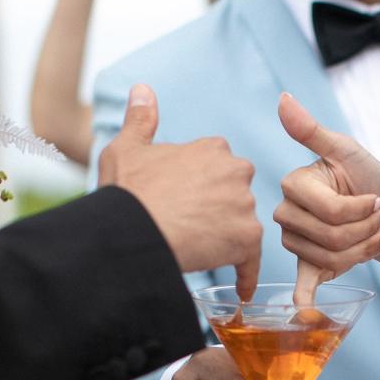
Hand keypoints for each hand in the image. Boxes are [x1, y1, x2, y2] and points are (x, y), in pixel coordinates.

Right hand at [98, 84, 262, 300]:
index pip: (220, 166)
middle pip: (237, 195)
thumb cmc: (128, 191)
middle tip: (194, 226)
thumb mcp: (127, 147)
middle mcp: (236, 172)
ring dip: (229, 238)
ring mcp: (244, 206)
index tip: (188, 199)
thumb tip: (143, 89)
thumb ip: (141, 119)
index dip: (204, 185)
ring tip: (202, 251)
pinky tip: (241, 290)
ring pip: (243, 226)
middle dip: (221, 209)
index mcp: (213, 149)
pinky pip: (251, 262)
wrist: (134, 231)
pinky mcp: (247, 240)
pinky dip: (247, 275)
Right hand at [274, 94, 379, 282]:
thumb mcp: (345, 149)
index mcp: (293, 185)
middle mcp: (287, 214)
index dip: (362, 210)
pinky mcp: (307, 264)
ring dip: (366, 250)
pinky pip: (302, 283)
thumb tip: (283, 98)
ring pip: (333, 260)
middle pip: (334, 239)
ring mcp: (295, 242)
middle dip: (367, 231)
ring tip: (377, 235)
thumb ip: (312, 130)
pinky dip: (304, 300)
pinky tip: (306, 315)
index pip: (332, 213)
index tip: (376, 197)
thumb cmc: (365, 173)